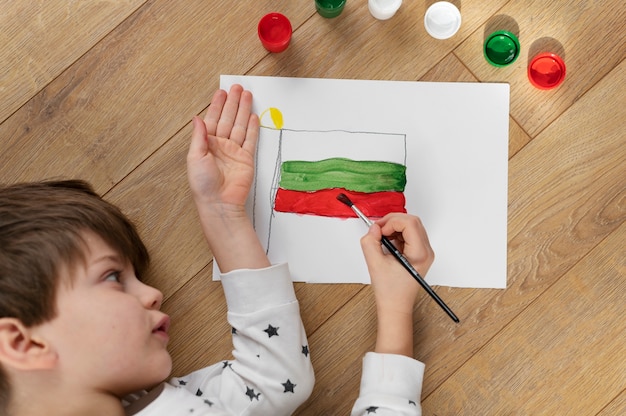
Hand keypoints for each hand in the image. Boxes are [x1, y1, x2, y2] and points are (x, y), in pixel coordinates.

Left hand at [187, 85, 258, 213]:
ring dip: (243, 111)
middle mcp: (220, 146)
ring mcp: (234, 151)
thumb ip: (199, 136)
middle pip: (228, 119)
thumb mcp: (195, 157)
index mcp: (206, 144)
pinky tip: (253, 117)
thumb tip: (197, 118)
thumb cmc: (203, 184)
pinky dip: (253, 128)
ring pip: (240, 126)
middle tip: (238, 87)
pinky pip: (250, 140)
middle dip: (233, 103)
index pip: (213, 119)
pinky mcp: (246, 159)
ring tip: (247, 96)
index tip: (222, 92)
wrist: (219, 202)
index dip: (218, 105)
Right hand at [360, 213, 433, 355]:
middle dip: (392, 221)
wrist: (395, 306)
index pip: (409, 224)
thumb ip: (370, 242)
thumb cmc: (389, 291)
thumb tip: (373, 228)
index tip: (378, 230)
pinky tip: (387, 246)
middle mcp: (426, 251)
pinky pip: (408, 234)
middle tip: (377, 230)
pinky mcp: (418, 253)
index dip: (391, 222)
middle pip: (412, 221)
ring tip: (382, 240)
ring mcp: (424, 252)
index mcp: (420, 254)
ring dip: (393, 228)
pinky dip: (396, 234)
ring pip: (410, 226)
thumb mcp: (375, 264)